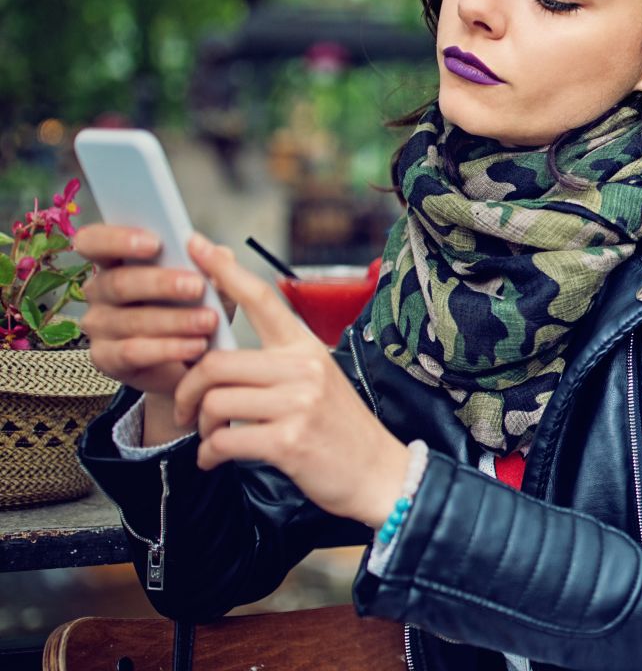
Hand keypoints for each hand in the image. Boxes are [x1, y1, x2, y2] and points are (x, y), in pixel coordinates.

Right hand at [76, 224, 220, 398]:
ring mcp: (99, 326)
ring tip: (208, 320)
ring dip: (174, 320)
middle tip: (196, 286)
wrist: (191, 360)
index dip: (118, 238)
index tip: (155, 242)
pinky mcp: (106, 358)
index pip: (94, 241)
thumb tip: (220, 253)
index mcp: (116, 261)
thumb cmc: (194, 309)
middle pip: (119, 282)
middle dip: (161, 283)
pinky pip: (133, 352)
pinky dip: (168, 348)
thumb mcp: (210, 283)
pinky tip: (195, 346)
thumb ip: (212, 265)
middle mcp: (100, 290)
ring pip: (131, 319)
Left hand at [171, 235, 408, 528]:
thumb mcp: (316, 382)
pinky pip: (225, 440)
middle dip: (188, 390)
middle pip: (216, 362)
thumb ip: (276, 365)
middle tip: (186, 410)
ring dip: (201, 426)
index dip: (225, 271)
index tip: (198, 245)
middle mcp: (303, 368)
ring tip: (209, 438)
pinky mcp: (289, 441)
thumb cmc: (340, 429)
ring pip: (215, 401)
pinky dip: (210, 454)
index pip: (262, 299)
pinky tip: (215, 459)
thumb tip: (220, 357)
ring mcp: (298, 404)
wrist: (379, 473)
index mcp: (306, 348)